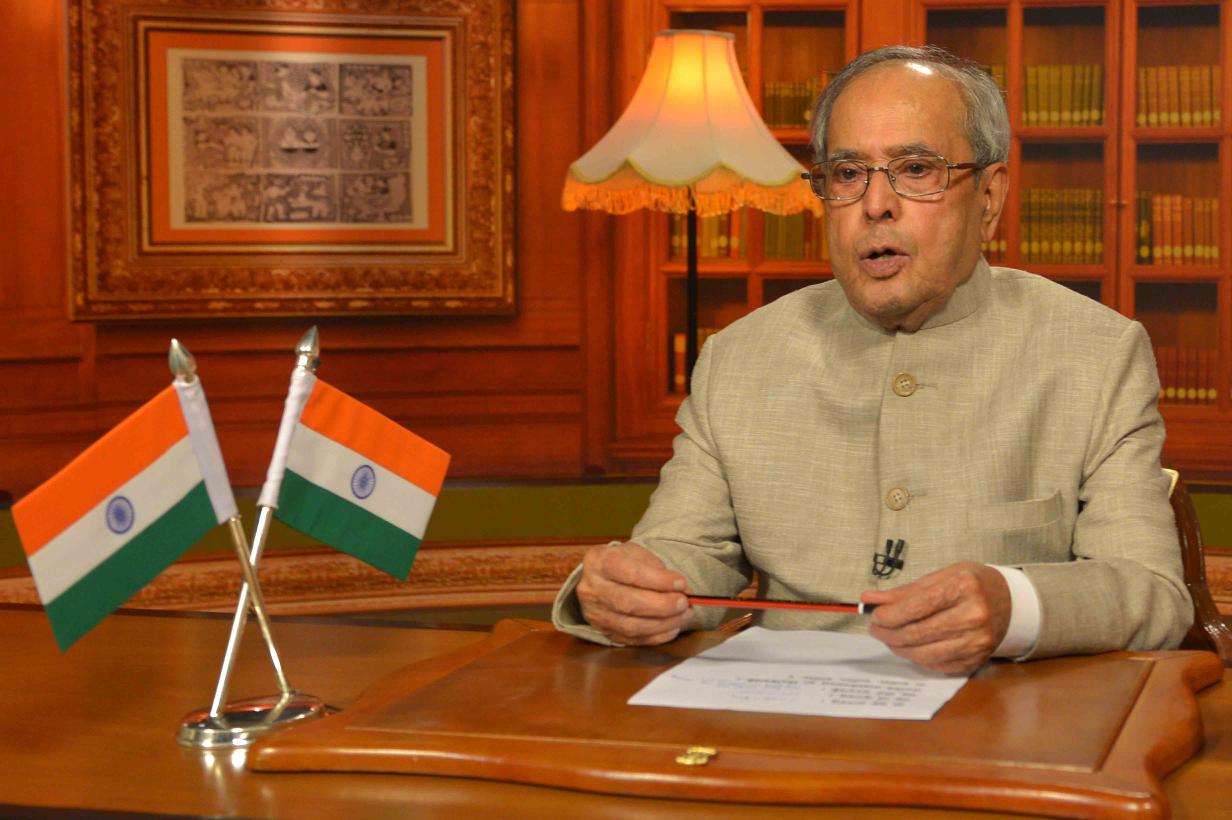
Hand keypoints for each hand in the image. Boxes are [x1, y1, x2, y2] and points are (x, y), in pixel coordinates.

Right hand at [576, 541, 693, 645]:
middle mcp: (591, 589)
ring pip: (631, 625)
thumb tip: (683, 590)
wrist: (601, 577)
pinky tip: (673, 628)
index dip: (658, 580)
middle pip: (629, 603)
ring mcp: (595, 614)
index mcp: (598, 562)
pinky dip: (657, 636)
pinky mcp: (603, 632)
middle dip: (662, 605)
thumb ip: (659, 570)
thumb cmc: (622, 563)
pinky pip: (633, 639)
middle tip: (685, 602)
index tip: (681, 583)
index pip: (630, 573)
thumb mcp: (637, 554)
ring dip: (663, 623)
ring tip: (684, 615)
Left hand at [862, 562, 1011, 674]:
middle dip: (889, 633)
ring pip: (925, 653)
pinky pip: (938, 665)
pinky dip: (918, 658)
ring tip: (889, 638)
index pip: (916, 607)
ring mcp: (977, 641)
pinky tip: (910, 647)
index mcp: (963, 587)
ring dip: (899, 648)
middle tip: (876, 629)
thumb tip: (870, 599)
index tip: (874, 616)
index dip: (889, 615)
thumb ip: (906, 591)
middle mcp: (973, 615)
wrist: (1010, 602)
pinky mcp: (977, 659)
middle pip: (917, 633)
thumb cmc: (972, 584)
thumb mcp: (942, 576)